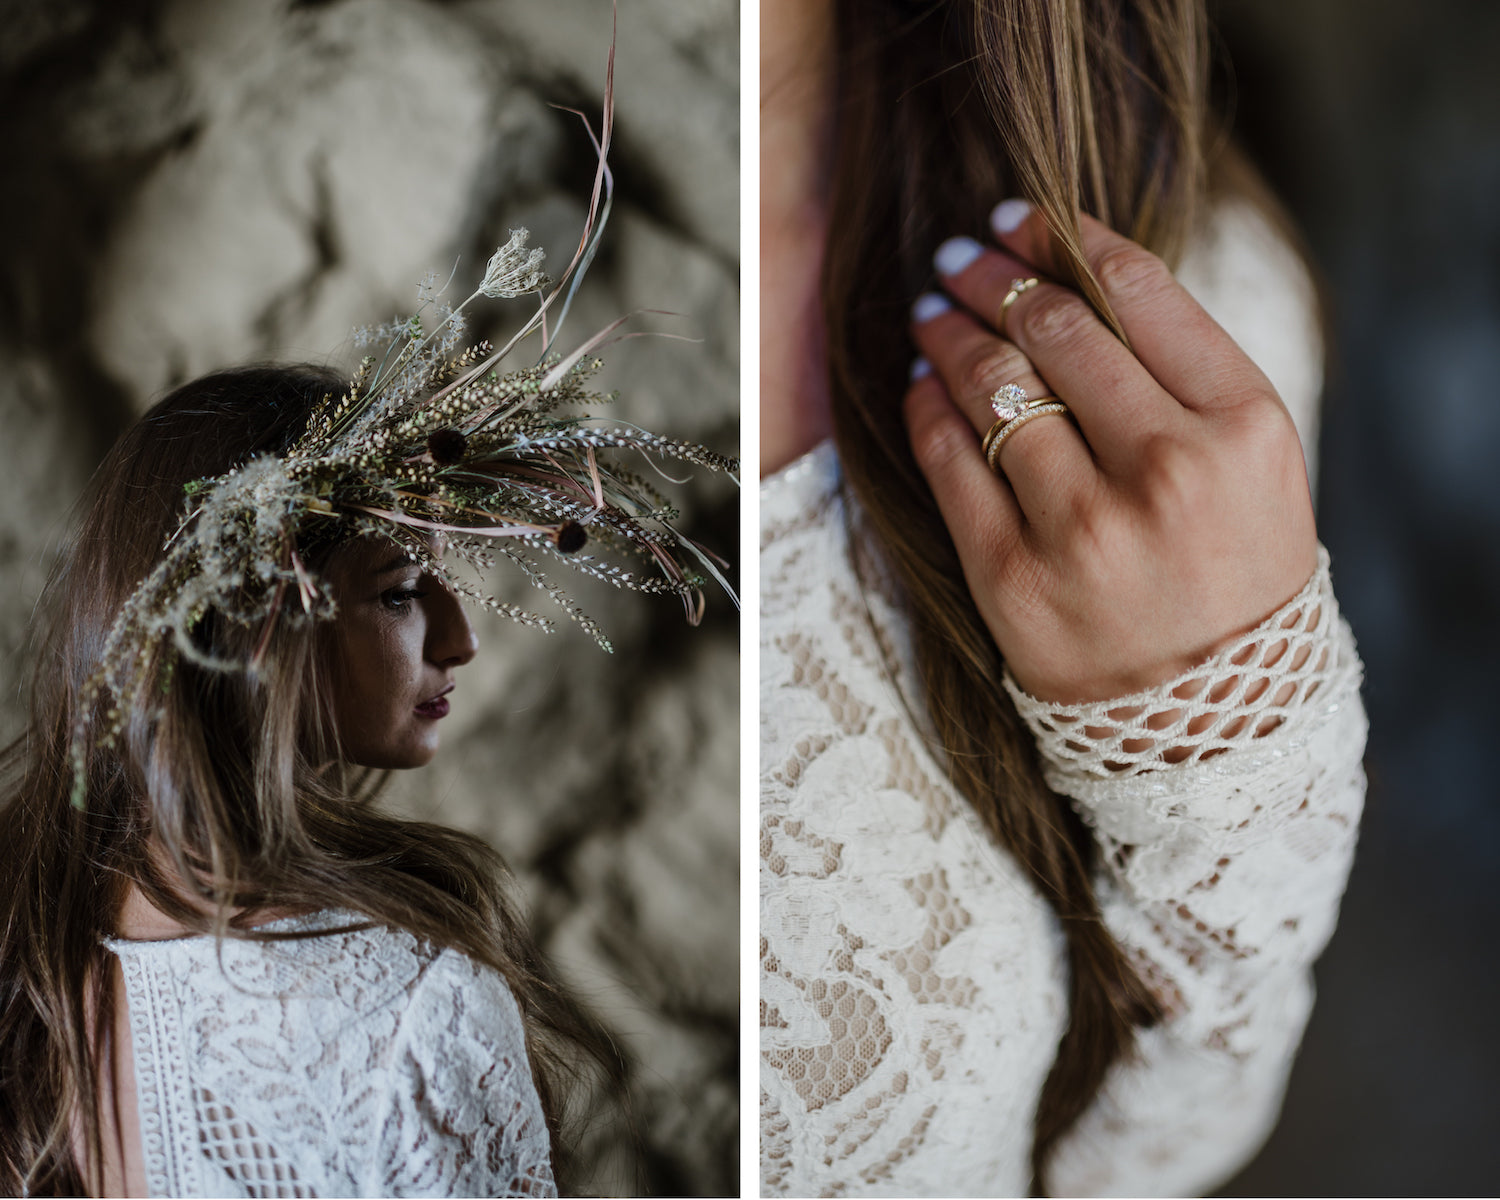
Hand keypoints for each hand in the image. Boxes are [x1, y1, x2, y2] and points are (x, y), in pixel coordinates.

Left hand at [903, 203, 1317, 704]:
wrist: (1212, 718)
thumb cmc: (1237, 572)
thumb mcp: (1257, 462)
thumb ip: (1186, 372)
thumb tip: (1075, 281)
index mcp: (1241, 425)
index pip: (1137, 291)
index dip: (1064, 237)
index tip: (1023, 217)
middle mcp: (1164, 468)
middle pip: (1052, 328)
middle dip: (990, 274)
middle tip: (959, 256)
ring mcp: (1083, 525)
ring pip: (991, 385)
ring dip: (946, 329)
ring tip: (930, 308)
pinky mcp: (1011, 576)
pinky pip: (948, 461)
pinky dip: (924, 406)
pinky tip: (919, 381)